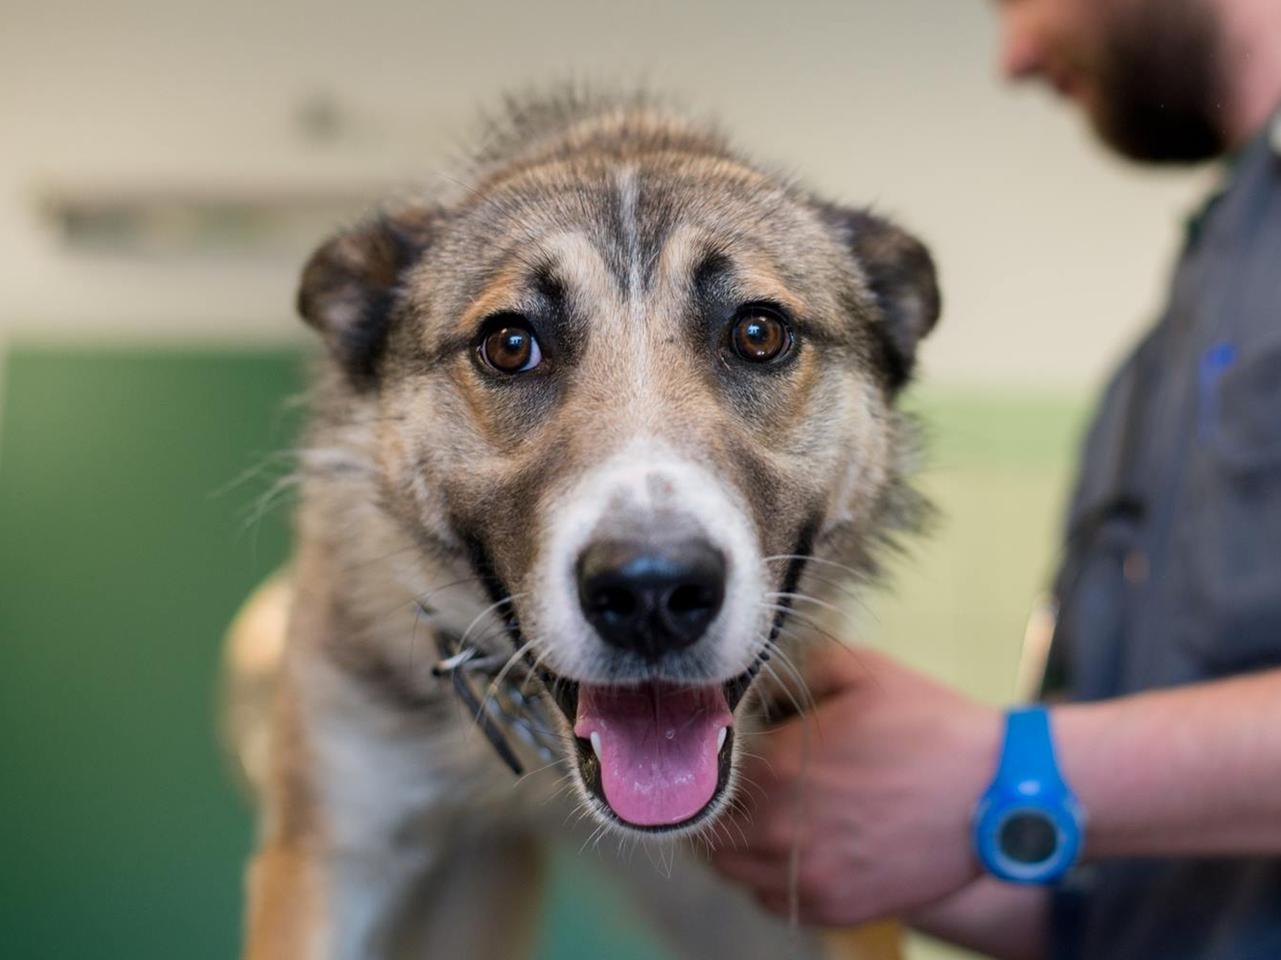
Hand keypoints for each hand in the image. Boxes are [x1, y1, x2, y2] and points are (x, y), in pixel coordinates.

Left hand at [711, 647, 999, 925]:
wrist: (999, 792)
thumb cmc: (929, 725)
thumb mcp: (859, 671)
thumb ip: (794, 672)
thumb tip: (753, 685)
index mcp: (777, 767)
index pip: (704, 772)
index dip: (707, 758)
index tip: (717, 749)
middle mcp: (781, 830)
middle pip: (707, 829)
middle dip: (714, 804)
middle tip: (729, 786)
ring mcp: (808, 876)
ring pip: (732, 870)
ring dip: (734, 844)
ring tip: (758, 817)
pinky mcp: (837, 908)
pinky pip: (770, 900)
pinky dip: (766, 878)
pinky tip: (788, 849)